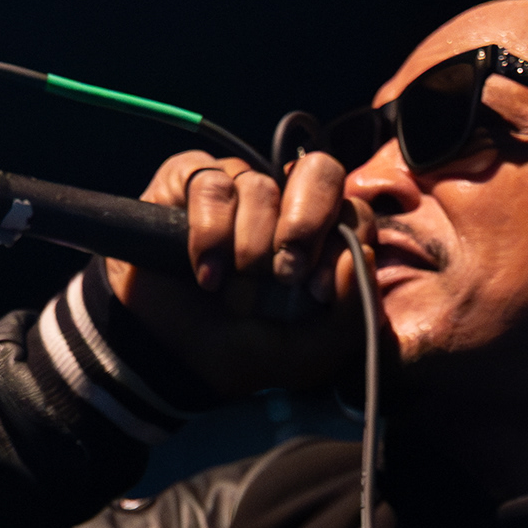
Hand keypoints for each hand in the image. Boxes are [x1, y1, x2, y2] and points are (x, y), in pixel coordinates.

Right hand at [104, 148, 368, 405]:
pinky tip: (207, 274)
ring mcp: (238, 188)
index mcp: (322, 240)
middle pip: (321, 171)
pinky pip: (210, 183)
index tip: (317, 290)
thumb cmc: (241, 351)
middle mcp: (284, 205)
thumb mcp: (307, 355)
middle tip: (285, 272)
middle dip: (305, 222)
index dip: (342, 242)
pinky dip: (210, 232)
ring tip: (232, 288)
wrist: (169, 356)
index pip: (353, 212)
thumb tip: (358, 255)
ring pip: (261, 185)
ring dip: (248, 244)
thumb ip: (350, 317)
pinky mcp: (188, 182)